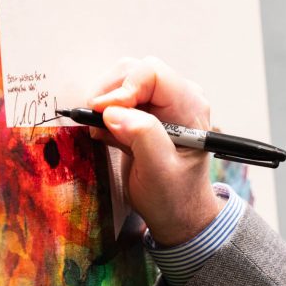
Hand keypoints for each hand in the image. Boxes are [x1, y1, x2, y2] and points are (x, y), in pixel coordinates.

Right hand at [88, 56, 222, 246]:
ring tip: (101, 130)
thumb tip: (114, 112)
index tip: (104, 111)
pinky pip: (118, 98)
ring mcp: (160, 104)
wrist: (178, 214)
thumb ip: (142, 137)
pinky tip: (105, 134)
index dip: (124, 88)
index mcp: (189, 106)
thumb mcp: (160, 172)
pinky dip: (105, 112)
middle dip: (110, 92)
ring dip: (105, 102)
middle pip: (134, 71)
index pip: (153, 74)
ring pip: (122, 81)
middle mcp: (177, 97)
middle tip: (95, 120)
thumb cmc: (176, 196)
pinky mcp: (145, 112)